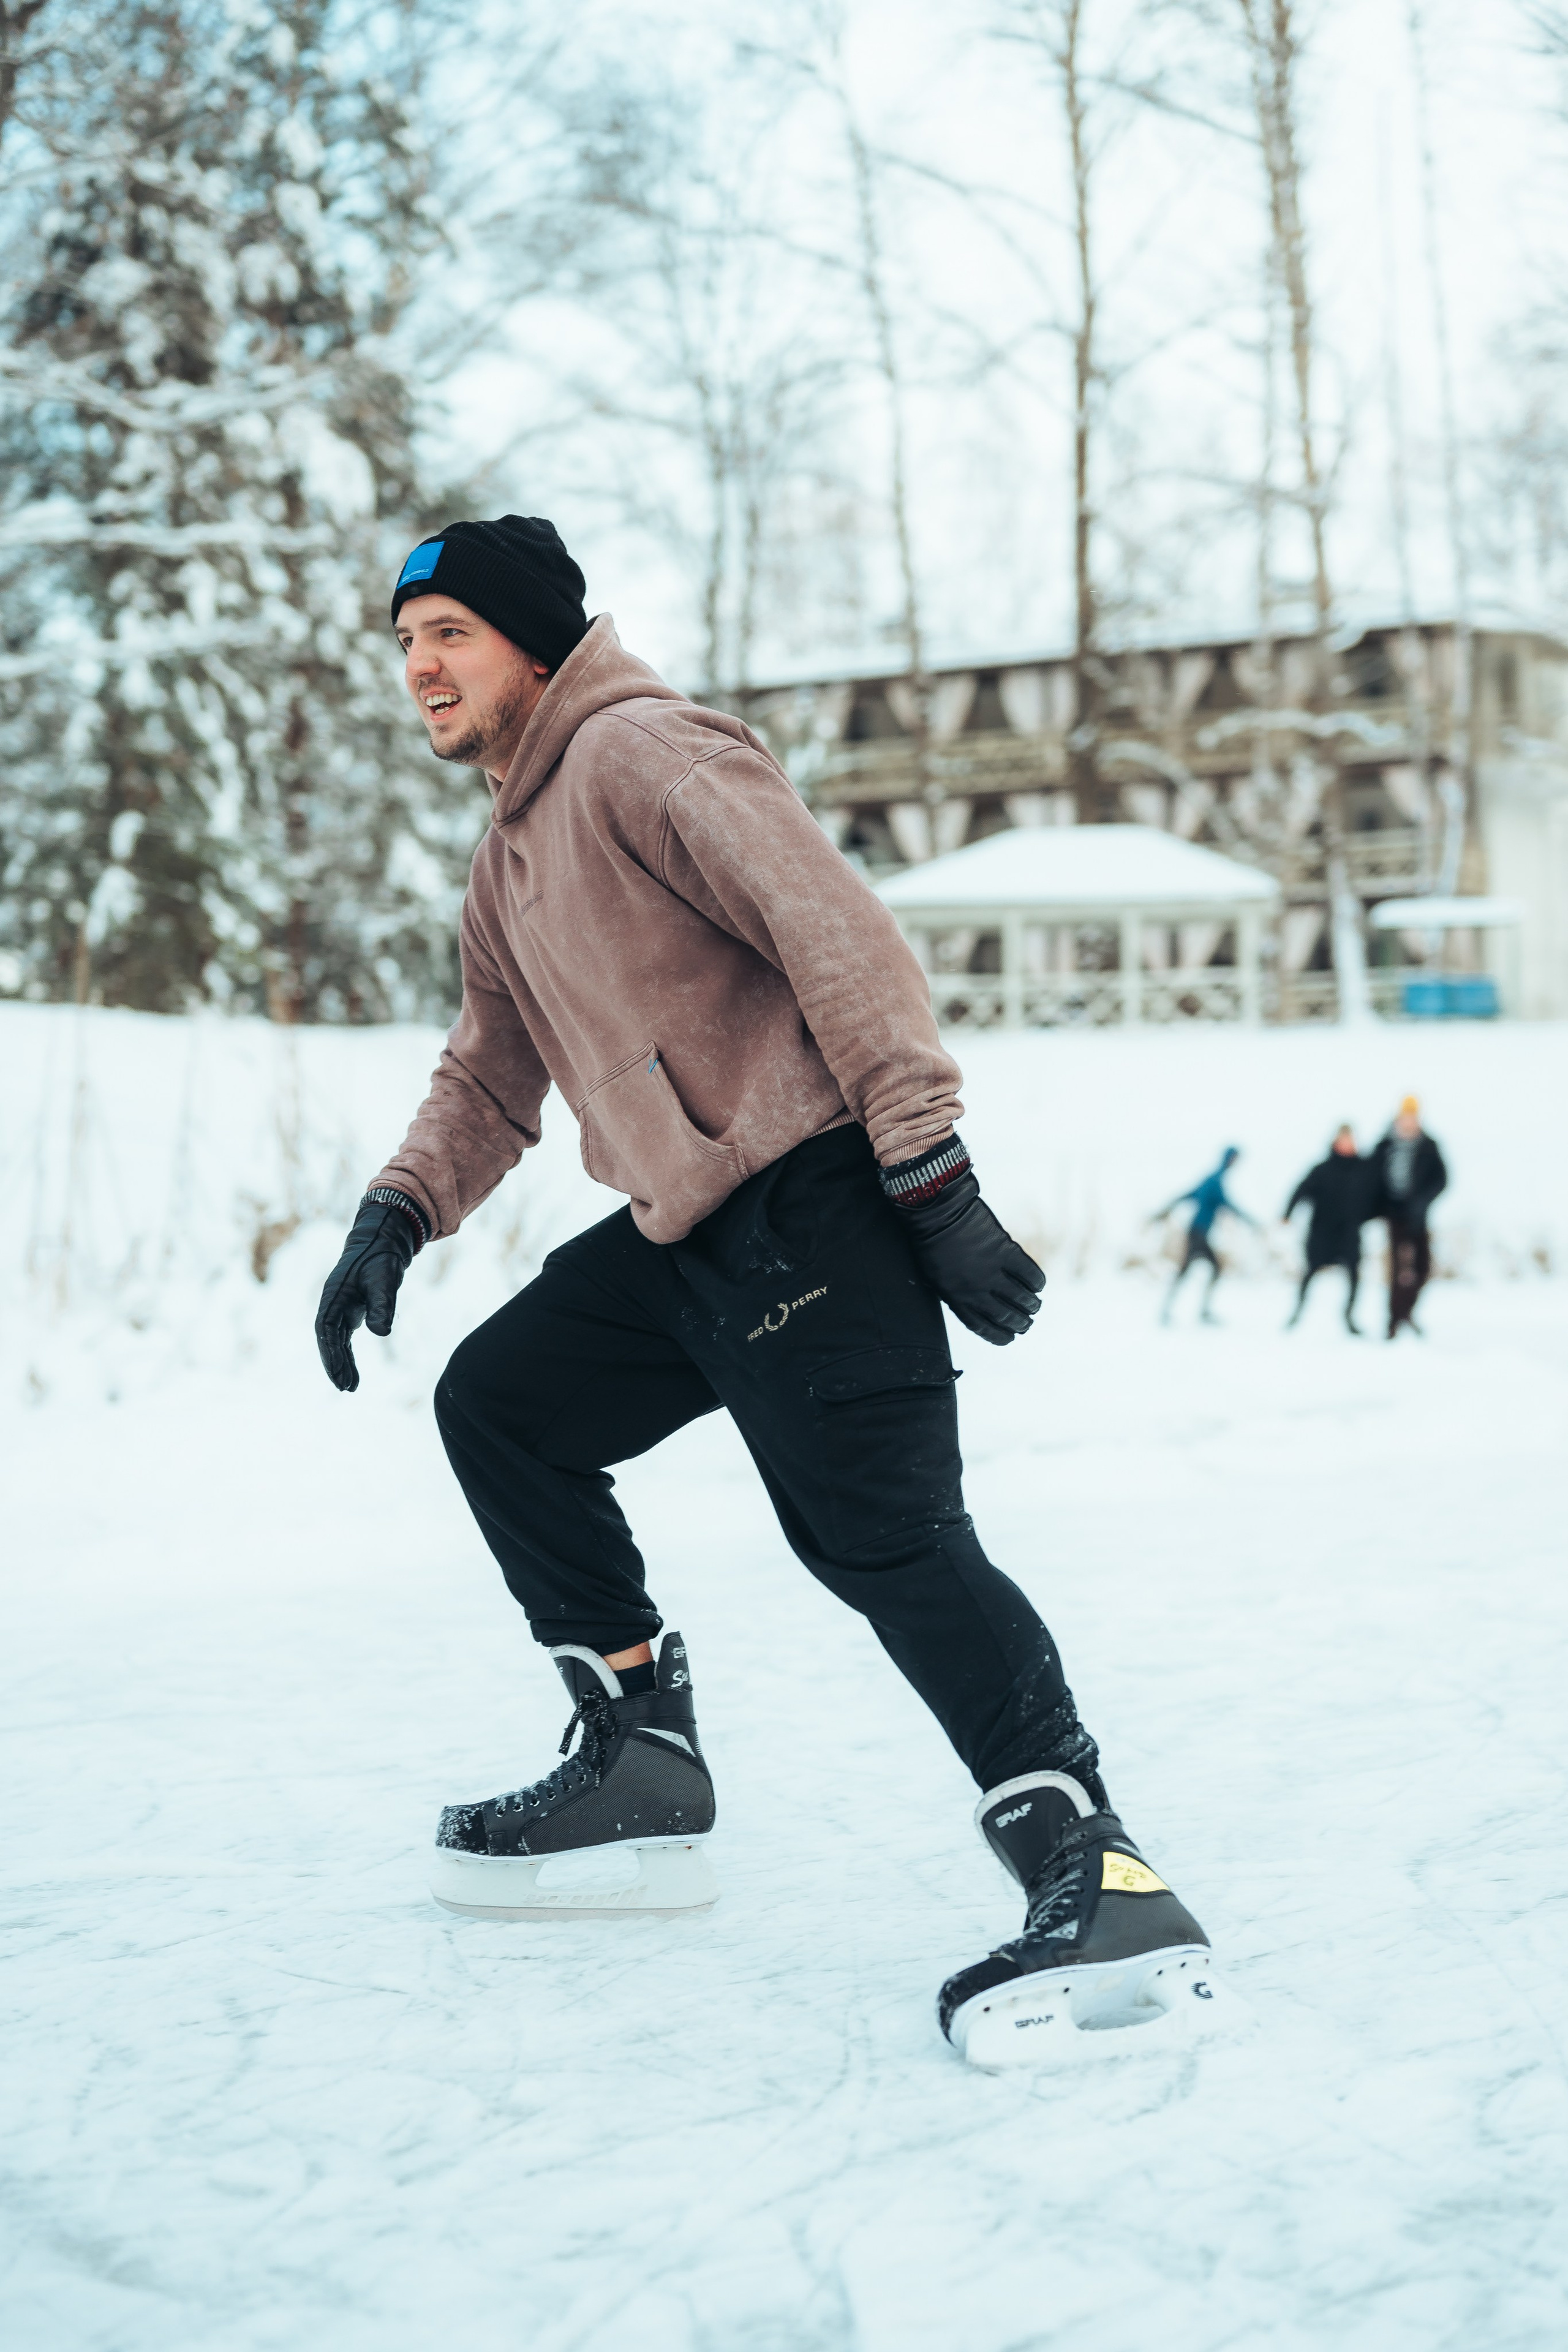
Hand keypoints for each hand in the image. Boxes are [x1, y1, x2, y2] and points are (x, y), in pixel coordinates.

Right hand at [315, 1195, 421, 1391]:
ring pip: (335, 1343)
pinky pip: (343, 1339)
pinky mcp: (350, 1312)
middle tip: (344, 1387)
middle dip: (334, 1364)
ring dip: (340, 1364)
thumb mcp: (384, 1279)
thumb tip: (381, 1333)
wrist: (383, 1241)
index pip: (326, 1329)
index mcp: (334, 1294)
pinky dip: (346, 1356)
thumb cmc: (382, 1257)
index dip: (330, 1352)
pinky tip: (351, 1373)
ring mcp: (339, 1308)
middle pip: (327, 1340)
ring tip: (349, 1388)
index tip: (338, 1372)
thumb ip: (381, 1304)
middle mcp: (332, 1303)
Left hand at [897, 1170, 1044, 1345]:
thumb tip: (976, 1309)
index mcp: (956, 1299)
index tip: (1010, 1338)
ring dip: (1032, 1305)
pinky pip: (1029, 1274)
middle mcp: (976, 1290)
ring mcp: (992, 1271)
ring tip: (1034, 1305)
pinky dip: (1037, 1282)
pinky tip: (1038, 1285)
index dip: (1000, 1336)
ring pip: (1022, 1298)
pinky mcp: (1005, 1251)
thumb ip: (956, 1296)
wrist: (937, 1212)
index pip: (984, 1328)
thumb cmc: (932, 1244)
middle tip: (1027, 1323)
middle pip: (1007, 1317)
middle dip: (1021, 1324)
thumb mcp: (936, 1278)